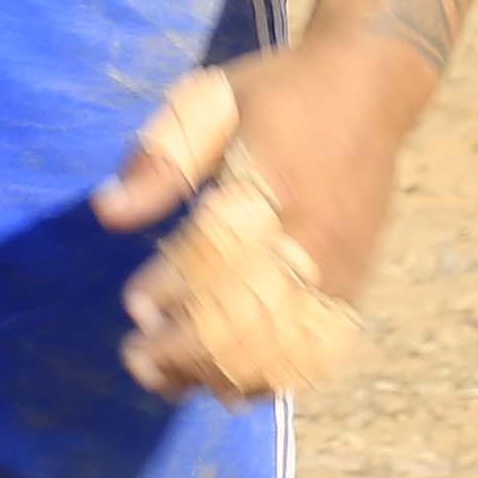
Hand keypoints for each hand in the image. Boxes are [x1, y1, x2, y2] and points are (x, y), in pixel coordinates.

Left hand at [92, 37, 409, 400]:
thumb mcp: (211, 100)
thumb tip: (107, 212)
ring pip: (281, 341)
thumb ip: (162, 156)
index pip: (217, 248)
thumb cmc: (278, 93)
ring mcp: (339, 266)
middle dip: (188, 345)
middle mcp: (311, 231)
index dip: (173, 286)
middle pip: (248, 307)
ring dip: (223, 370)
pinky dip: (274, 378)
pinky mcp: (355, 286)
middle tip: (138, 359)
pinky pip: (318, 349)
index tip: (134, 307)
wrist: (370, 87)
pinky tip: (231, 389)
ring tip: (171, 380)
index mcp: (272, 178)